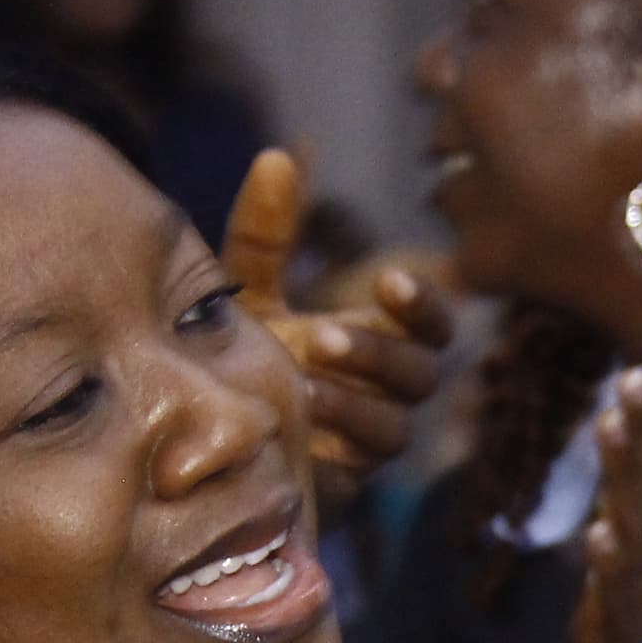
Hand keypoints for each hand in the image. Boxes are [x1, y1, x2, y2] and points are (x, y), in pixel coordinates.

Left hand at [224, 150, 454, 516]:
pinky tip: (295, 420)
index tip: (385, 279)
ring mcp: (369, 445)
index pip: (434, 323)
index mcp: (382, 341)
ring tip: (301, 381)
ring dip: (354, 400)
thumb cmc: (242, 356)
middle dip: (379, 352)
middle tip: (322, 334)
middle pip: (424, 375)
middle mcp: (387, 395)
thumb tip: (275, 156)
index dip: (423, 303)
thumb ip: (264, 234)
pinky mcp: (346, 486)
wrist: (207, 442)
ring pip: (397, 427)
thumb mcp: (251, 291)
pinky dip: (332, 441)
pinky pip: (359, 469)